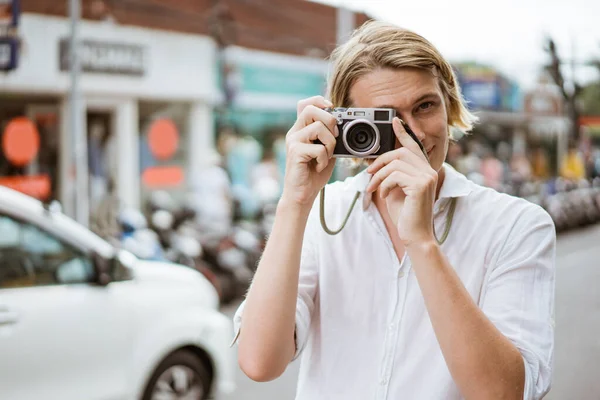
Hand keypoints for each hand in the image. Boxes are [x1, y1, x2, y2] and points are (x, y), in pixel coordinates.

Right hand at [281, 96, 338, 207]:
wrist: (302, 194)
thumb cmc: (313, 174)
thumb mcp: (326, 151)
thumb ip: (331, 138)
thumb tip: (342, 126)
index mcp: (301, 130)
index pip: (305, 104)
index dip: (319, 101)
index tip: (332, 109)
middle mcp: (295, 133)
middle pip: (311, 109)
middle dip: (329, 120)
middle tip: (334, 137)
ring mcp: (293, 142)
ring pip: (318, 128)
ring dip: (330, 143)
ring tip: (326, 156)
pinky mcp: (295, 153)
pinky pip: (318, 148)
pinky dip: (324, 159)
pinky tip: (318, 166)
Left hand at [365, 117, 437, 245]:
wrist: (415, 236)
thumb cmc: (406, 215)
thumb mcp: (395, 190)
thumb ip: (392, 175)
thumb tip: (377, 164)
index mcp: (424, 171)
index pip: (414, 146)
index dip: (403, 133)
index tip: (395, 121)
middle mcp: (429, 171)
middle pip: (401, 152)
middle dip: (381, 160)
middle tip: (369, 173)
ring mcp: (426, 177)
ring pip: (395, 163)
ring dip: (379, 176)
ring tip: (374, 188)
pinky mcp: (420, 185)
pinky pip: (395, 175)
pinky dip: (384, 184)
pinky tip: (383, 195)